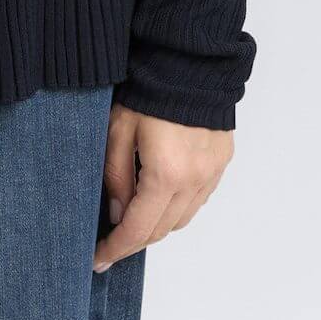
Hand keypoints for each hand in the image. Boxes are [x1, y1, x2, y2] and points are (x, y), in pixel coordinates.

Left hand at [93, 102, 232, 270]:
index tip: (99, 260)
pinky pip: (198, 199)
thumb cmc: (148, 88)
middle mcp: (194, 180)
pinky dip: (178, 206)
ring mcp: (212, 173)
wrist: (189, 59)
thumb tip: (116, 213)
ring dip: (157, 225)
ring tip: (134, 219)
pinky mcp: (222, 162)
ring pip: (182, 218)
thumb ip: (115, 175)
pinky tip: (160, 197)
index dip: (116, 247)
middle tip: (111, 242)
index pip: (138, 228)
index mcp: (166, 174)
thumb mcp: (118, 128)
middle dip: (135, 240)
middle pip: (162, 230)